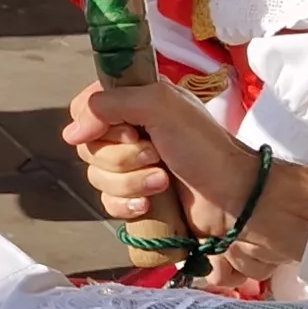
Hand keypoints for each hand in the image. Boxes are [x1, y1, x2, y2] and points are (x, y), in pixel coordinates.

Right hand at [62, 80, 300, 291]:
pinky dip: (127, 206)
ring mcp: (135, 168)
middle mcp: (133, 132)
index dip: (94, 121)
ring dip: (129, 183)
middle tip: (155, 156)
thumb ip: (115, 102)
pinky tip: (150, 206)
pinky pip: (109, 204)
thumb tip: (72, 131)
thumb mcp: (163, 106)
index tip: (121, 130)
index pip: (88, 106)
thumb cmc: (206, 149)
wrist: (235, 200)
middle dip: (121, 157)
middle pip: (90, 146)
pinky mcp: (138, 199)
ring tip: (162, 182)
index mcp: (138, 102)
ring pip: (97, 178)